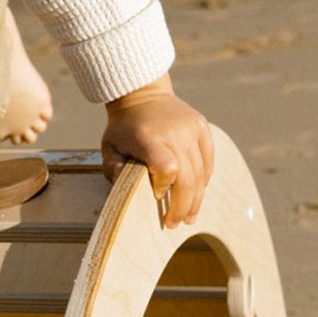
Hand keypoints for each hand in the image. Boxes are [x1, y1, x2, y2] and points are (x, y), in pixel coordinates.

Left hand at [101, 74, 213, 227]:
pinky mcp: (202, 128)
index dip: (164, 186)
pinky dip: (203, 181)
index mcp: (148, 137)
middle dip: (182, 206)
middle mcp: (174, 133)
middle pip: (188, 178)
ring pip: (201, 173)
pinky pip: (208, 161)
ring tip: (188, 216)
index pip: (167, 168)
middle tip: (174, 223)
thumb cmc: (123, 128)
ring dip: (195, 199)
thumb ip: (114, 171)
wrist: (142, 93)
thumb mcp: (109, 148)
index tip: (156, 195)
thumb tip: (131, 194)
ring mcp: (192, 129)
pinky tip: (195, 194)